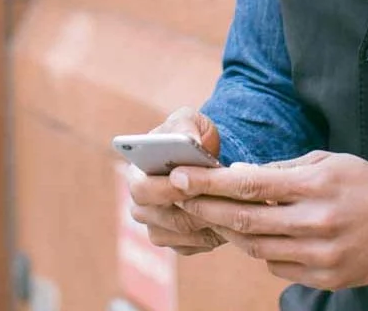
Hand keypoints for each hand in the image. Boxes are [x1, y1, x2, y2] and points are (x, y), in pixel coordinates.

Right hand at [124, 107, 225, 255]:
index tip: (190, 181)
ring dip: (206, 220)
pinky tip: (230, 218)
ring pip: (181, 232)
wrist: (209, 159)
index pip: (140, 189)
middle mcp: (141, 205)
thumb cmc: (193, 136)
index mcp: (136, 174)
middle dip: (191, 207)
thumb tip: (188, 140)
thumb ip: (186, 126)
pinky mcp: (177, 243)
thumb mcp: (190, 122)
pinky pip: (194, 244)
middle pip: (159, 217)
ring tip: (231, 206)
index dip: (164, 188)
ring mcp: (157, 227)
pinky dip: (213, 233)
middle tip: (219, 198)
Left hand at [170, 151, 367, 290]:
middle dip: (207, 209)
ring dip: (230, 232)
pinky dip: (262, 252)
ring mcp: (322, 255)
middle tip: (182, 199)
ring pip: (257, 248)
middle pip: (246, 220)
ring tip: (213, 217)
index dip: (210, 182)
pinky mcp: (327, 278)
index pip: (250, 184)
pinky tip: (258, 237)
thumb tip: (238, 175)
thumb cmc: (364, 183)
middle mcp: (317, 222)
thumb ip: (283, 170)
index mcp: (316, 185)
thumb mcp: (327, 161)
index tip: (181, 177)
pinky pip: (278, 268)